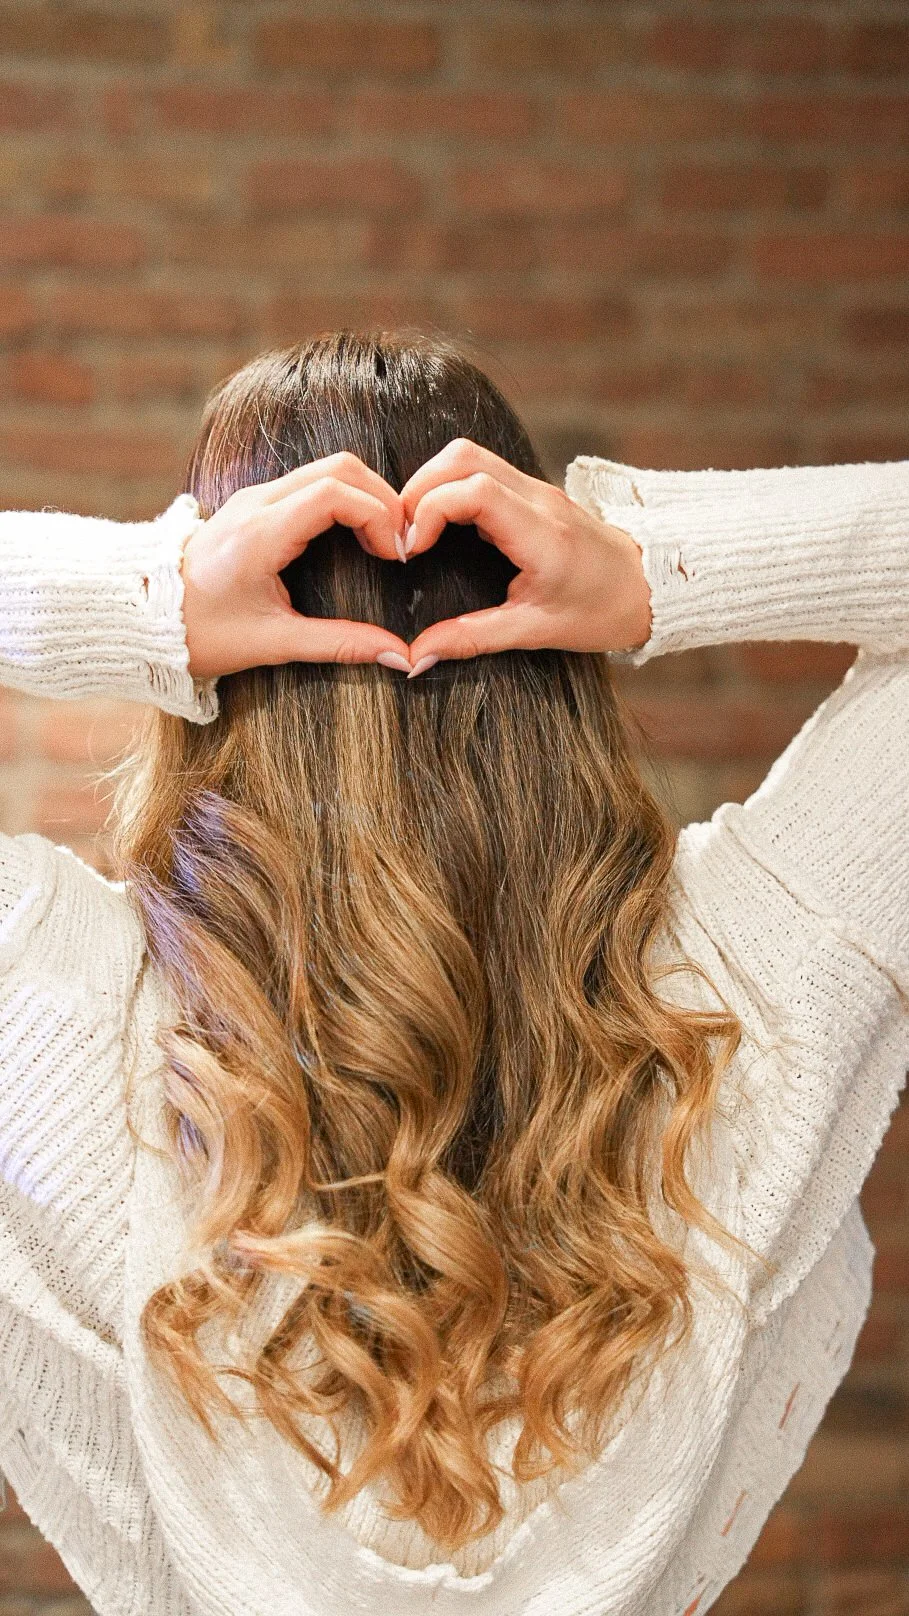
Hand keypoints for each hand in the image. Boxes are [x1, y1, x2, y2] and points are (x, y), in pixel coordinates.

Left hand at [180, 454, 412, 679]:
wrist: (144, 618)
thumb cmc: (202, 634)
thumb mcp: (273, 644)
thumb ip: (338, 644)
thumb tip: (397, 657)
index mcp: (259, 533)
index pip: (335, 493)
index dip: (378, 516)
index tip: (396, 555)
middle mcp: (256, 502)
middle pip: (340, 467)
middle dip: (382, 499)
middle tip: (401, 544)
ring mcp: (253, 496)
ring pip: (327, 469)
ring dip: (365, 497)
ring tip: (384, 541)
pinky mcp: (254, 502)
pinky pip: (311, 481)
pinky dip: (345, 499)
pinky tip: (357, 538)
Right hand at [399, 439, 651, 671]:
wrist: (649, 589)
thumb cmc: (600, 612)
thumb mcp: (535, 632)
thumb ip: (473, 639)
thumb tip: (417, 656)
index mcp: (542, 533)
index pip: (474, 489)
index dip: (429, 510)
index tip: (411, 550)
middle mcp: (539, 499)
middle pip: (463, 457)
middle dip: (418, 489)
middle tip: (401, 536)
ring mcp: (537, 488)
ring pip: (469, 455)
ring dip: (431, 484)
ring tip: (416, 530)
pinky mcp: (533, 490)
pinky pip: (481, 469)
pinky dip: (449, 487)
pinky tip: (441, 526)